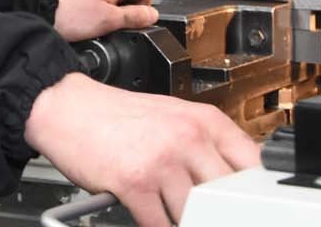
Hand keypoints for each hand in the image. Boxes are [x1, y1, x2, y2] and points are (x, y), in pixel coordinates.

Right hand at [24, 73, 260, 226]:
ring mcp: (162, 161)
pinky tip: (150, 216)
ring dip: (182, 220)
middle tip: (208, 214)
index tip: (249, 207)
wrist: (67, 107)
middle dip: (218, 213)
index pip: (252, 165)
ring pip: (194, 215)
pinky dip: (157, 226)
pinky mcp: (135, 183)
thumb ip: (207, 147)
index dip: (254, 194)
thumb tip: (238, 185)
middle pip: (227, 196)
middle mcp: (187, 138)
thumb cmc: (117, 115)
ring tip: (168, 208)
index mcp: (204, 121)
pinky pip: (160, 225)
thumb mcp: (173, 118)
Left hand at [53, 0, 158, 40]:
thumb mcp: (109, 20)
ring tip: (100, 26)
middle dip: (129, 14)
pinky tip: (91, 24)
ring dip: (114, 16)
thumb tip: (153, 15)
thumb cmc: (72, 15)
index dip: (145, 8)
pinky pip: (103, 5)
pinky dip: (101, 15)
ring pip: (117, 2)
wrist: (42, 12)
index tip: (134, 22)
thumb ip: (134, 16)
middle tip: (115, 26)